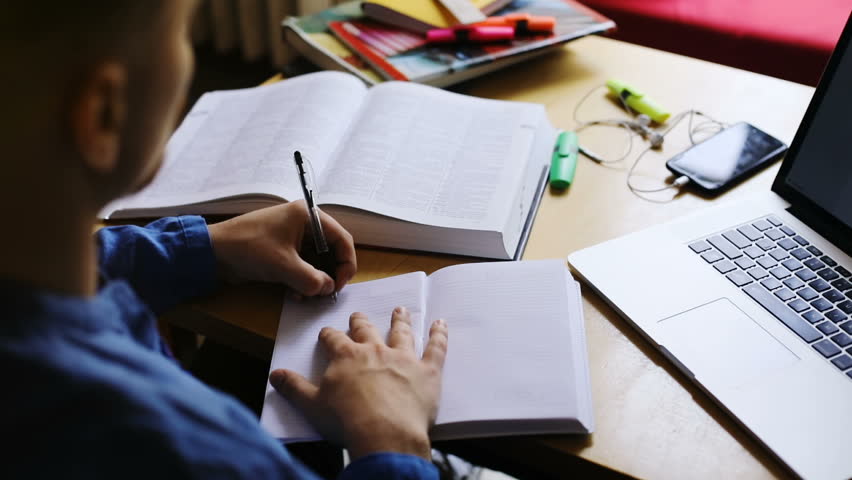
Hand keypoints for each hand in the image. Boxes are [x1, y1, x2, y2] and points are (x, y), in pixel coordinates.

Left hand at [207, 201, 356, 295]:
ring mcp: (293, 237)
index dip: (346, 263)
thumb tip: (328, 288)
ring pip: (317, 262)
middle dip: (329, 274)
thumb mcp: (284, 266)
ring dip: (315, 281)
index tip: (340, 285)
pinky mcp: (282, 251)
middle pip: (331, 251)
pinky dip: (302, 281)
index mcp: (308, 216)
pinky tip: (294, 294)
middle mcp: (304, 224)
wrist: (212, 252)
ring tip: (306, 296)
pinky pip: (303, 266)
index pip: (342, 239)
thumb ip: (312, 280)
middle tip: (324, 293)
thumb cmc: (249, 249)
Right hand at [269, 307, 447, 460]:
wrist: (384, 434)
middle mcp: (375, 350)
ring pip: (401, 333)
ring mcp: (403, 358)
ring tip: (400, 310)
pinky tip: (441, 323)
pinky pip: (436, 347)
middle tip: (359, 315)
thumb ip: (293, 387)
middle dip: (361, 322)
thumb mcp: (312, 406)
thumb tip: (275, 374)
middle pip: (366, 330)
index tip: (327, 332)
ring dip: (400, 320)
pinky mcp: (427, 371)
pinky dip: (439, 334)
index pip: (334, 339)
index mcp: (346, 357)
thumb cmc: (346, 421)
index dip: (329, 335)